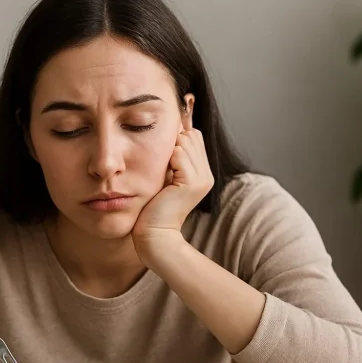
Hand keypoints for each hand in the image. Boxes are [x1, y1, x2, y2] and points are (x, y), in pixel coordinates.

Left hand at [132, 128, 213, 256]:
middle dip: (174, 143)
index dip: (177, 141)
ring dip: (169, 151)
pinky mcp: (192, 183)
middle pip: (192, 135)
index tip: (166, 161)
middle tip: (164, 168)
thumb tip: (172, 130)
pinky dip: (168, 160)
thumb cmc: (154, 205)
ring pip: (185, 141)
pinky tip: (164, 176)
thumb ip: (173, 157)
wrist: (155, 232)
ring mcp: (202, 178)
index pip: (194, 136)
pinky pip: (179, 154)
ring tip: (164, 173)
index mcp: (203, 173)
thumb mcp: (167, 176)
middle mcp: (207, 175)